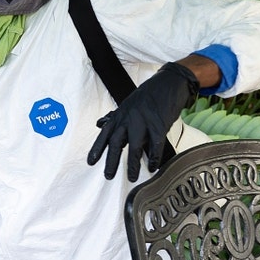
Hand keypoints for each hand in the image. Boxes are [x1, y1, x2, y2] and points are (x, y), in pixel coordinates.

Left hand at [86, 62, 198, 180]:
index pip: (105, 134)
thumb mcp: (127, 104)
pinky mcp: (159, 124)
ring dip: (132, 164)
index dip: (97, 148)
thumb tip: (100, 124)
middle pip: (117, 142)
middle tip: (108, 176)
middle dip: (111, 161)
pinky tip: (152, 166)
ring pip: (135, 146)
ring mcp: (144, 121)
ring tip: (131, 177)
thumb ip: (114, 117)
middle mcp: (129, 118)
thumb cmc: (148, 95)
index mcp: (120, 115)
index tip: (90, 162)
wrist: (169, 83)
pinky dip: (153, 157)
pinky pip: (155, 145)